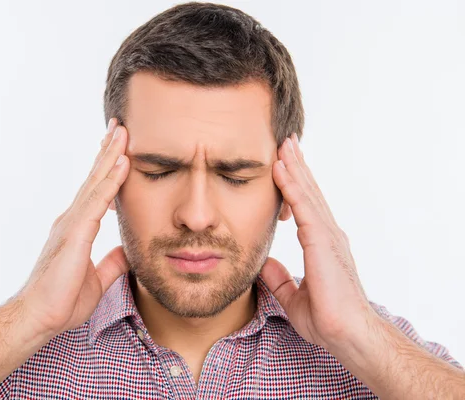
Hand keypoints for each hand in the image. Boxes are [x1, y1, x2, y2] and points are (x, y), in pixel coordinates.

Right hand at [15, 119, 130, 335]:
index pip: (96, 191)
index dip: (107, 168)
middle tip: (120, 126)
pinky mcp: (74, 233)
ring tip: (122, 131)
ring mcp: (71, 223)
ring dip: (110, 155)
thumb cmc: (61, 301)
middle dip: (108, 151)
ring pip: (95, 182)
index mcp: (77, 228)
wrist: (37, 318)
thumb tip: (128, 250)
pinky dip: (110, 181)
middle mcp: (72, 219)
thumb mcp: (97, 279)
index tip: (119, 148)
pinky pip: (97, 201)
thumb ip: (112, 262)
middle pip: (94, 178)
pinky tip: (122, 163)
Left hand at [260, 133, 375, 350]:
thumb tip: (264, 264)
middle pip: (309, 192)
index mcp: (322, 245)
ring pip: (307, 192)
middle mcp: (328, 234)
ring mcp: (328, 235)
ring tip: (284, 143)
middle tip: (286, 141)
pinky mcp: (323, 241)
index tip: (284, 164)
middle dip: (297, 166)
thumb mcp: (293, 297)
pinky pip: (304, 206)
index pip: (305, 207)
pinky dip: (292, 185)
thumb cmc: (328, 319)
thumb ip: (279, 278)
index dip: (295, 184)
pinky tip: (282, 168)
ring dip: (294, 166)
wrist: (348, 334)